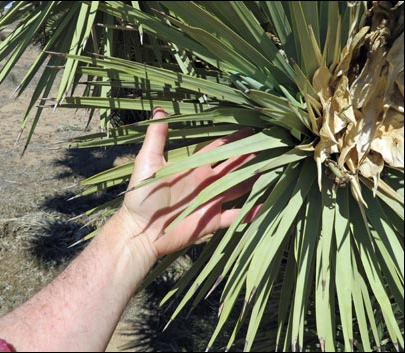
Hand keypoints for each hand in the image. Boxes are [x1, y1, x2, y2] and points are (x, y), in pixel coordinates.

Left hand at [117, 108, 258, 257]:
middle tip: (272, 144)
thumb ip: (156, 138)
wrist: (139, 230)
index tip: (252, 127)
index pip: (219, 148)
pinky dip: (249, 214)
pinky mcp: (211, 221)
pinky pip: (234, 217)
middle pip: (234, 165)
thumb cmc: (141, 197)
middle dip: (251, 155)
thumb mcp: (148, 162)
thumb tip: (159, 109)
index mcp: (194, 168)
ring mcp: (211, 202)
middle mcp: (206, 182)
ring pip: (239, 187)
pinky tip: (265, 207)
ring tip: (275, 168)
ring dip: (254, 179)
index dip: (234, 138)